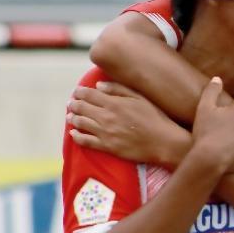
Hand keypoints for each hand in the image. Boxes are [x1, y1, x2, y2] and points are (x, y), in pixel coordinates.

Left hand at [67, 81, 188, 165]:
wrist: (163, 142)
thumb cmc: (155, 117)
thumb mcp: (140, 97)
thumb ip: (118, 89)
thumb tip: (98, 85)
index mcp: (114, 103)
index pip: (89, 94)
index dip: (80, 92)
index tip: (77, 91)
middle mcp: (106, 117)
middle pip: (82, 108)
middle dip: (74, 104)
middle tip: (71, 103)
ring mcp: (105, 133)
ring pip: (81, 123)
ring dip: (73, 118)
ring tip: (70, 116)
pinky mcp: (107, 147)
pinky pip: (86, 142)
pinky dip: (76, 136)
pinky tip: (73, 133)